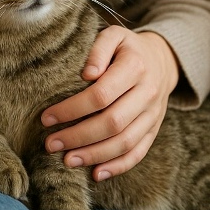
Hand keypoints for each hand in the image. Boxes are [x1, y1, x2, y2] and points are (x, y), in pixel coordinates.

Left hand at [41, 27, 179, 180]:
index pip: (101, 94)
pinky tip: (96, 173)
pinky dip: (118, 167)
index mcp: (135, 67)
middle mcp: (148, 93)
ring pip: (125, 142)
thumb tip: (87, 74)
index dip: (72, 109)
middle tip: (50, 144)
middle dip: (78, 136)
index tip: (47, 117)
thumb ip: (99, 49)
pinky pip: (138, 153)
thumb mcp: (114, 35)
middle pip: (112, 123)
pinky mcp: (154, 130)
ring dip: (94, 155)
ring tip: (67, 160)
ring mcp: (153, 114)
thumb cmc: (126, 48)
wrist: (161, 60)